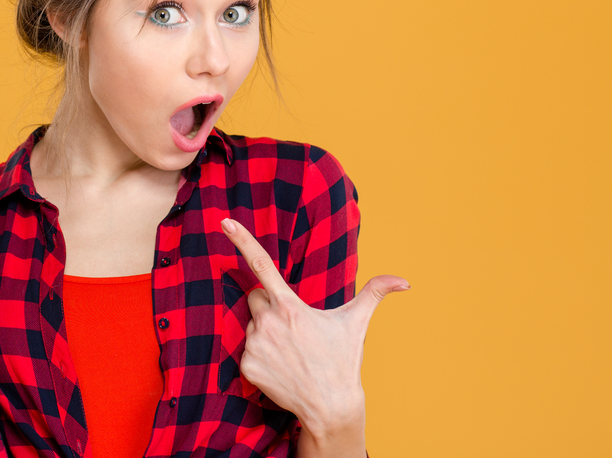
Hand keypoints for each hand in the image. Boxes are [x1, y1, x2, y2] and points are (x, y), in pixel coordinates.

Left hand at [220, 217, 408, 436]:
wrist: (330, 407)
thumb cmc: (342, 361)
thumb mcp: (357, 323)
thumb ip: (376, 293)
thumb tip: (405, 280)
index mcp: (290, 307)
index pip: (262, 265)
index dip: (242, 240)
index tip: (225, 222)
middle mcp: (268, 323)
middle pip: (254, 297)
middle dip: (268, 305)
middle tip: (292, 326)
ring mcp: (254, 345)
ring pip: (250, 325)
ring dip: (264, 332)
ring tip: (290, 351)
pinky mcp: (246, 366)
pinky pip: (245, 350)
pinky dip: (258, 357)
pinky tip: (280, 367)